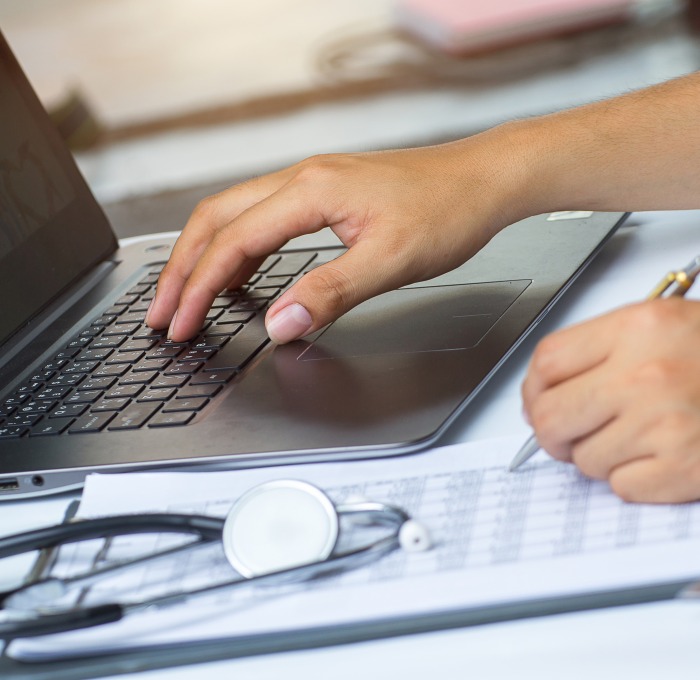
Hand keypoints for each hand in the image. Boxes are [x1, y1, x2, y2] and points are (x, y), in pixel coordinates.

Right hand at [146, 128, 533, 343]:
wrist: (482, 182)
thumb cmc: (447, 213)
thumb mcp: (391, 262)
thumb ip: (331, 293)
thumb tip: (279, 324)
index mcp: (311, 191)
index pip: (234, 241)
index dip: (200, 287)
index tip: (181, 323)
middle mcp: (302, 180)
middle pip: (217, 219)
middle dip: (182, 268)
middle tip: (162, 311)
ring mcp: (311, 184)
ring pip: (235, 216)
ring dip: (205, 257)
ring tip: (187, 296)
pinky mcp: (324, 195)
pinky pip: (263, 219)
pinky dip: (238, 250)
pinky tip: (239, 276)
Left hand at [521, 298, 699, 502]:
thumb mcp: (660, 323)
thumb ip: (598, 350)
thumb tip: (542, 391)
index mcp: (636, 330)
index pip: (546, 364)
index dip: (533, 390)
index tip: (538, 402)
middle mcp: (645, 375)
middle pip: (551, 417)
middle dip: (551, 432)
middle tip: (567, 433)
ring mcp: (664, 424)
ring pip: (584, 459)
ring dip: (599, 455)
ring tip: (633, 436)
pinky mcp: (684, 467)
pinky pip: (621, 486)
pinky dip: (632, 479)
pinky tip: (656, 456)